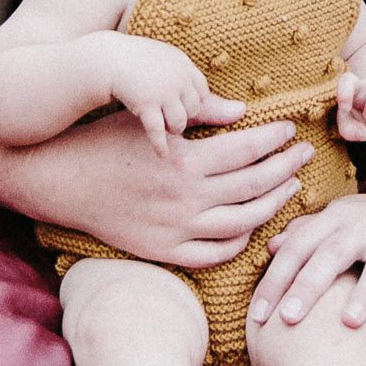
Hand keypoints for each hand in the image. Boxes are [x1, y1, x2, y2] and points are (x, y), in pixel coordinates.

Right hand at [24, 112, 312, 269]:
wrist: (61, 180)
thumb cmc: (106, 139)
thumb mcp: (151, 120)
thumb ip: (198, 117)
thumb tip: (243, 111)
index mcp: (184, 161)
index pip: (247, 150)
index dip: (275, 139)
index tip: (290, 130)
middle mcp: (184, 199)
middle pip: (253, 187)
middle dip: (285, 168)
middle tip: (303, 154)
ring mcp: (174, 230)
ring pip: (242, 224)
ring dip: (273, 205)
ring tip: (290, 187)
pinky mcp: (162, 251)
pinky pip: (213, 254)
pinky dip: (239, 241)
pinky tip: (253, 224)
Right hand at [93, 36, 224, 150]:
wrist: (103, 59)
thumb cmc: (138, 67)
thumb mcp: (170, 71)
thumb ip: (202, 94)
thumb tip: (244, 112)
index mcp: (186, 65)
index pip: (203, 95)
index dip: (193, 108)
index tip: (183, 116)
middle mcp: (180, 76)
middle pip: (195, 110)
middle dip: (184, 119)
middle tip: (172, 128)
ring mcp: (165, 89)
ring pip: (181, 121)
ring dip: (171, 129)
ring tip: (162, 135)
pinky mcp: (147, 102)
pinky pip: (158, 129)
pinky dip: (160, 143)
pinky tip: (161, 154)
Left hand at [252, 185, 365, 332]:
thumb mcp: (341, 217)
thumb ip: (306, 232)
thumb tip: (270, 249)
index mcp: (337, 217)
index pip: (299, 246)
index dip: (276, 279)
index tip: (257, 315)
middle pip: (333, 255)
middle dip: (309, 287)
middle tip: (288, 319)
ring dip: (364, 296)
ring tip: (348, 324)